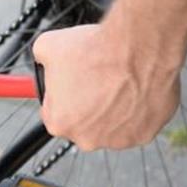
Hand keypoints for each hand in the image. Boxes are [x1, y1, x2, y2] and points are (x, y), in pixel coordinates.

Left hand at [31, 22, 182, 151]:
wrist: (138, 47)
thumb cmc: (95, 49)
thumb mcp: (47, 46)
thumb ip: (41, 61)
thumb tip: (44, 60)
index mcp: (59, 123)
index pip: (53, 114)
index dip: (61, 96)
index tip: (70, 85)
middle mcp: (87, 140)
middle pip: (83, 124)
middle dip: (87, 105)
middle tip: (96, 80)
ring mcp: (118, 141)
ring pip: (111, 125)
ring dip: (112, 108)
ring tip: (117, 81)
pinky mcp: (144, 135)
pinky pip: (137, 124)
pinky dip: (136, 109)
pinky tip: (135, 88)